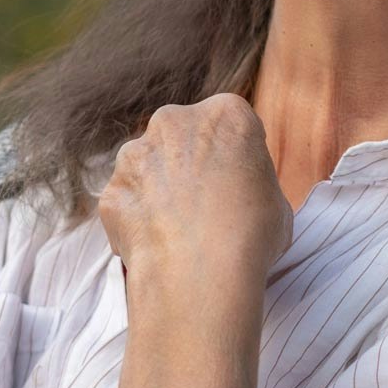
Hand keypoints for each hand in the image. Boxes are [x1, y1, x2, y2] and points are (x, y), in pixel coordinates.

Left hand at [98, 93, 292, 290]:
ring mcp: (136, 154)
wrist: (201, 272)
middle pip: (184, 135)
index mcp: (226, 114)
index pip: (232, 125)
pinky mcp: (111, 190)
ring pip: (150, 163)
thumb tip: (240, 196)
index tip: (239, 181)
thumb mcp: (276, 199)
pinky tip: (158, 243)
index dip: (237, 155)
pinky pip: (128, 199)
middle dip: (192, 161)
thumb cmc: (251, 233)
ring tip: (181, 226)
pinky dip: (139, 217)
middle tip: (208, 201)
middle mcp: (175, 121)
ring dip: (161, 185)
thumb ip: (251, 182)